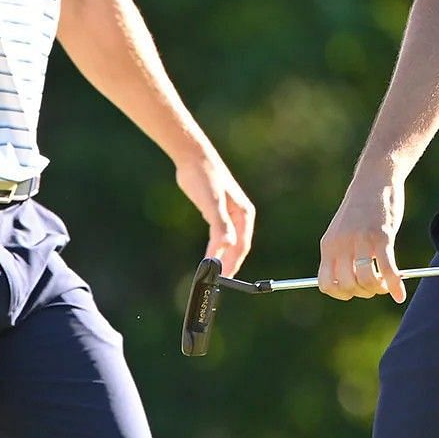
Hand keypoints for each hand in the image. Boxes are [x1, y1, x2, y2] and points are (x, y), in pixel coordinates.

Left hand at [176, 152, 254, 276]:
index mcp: (245, 214)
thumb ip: (220, 226)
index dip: (233, 264)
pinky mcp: (218, 210)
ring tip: (215, 270)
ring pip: (230, 241)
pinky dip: (217, 246)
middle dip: (229, 263)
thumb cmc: (204, 178)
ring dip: (224, 256)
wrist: (194, 157)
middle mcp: (241, 214)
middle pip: (239, 246)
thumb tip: (226, 247)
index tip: (223, 278)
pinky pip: (221, 234)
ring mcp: (230, 212)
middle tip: (218, 279)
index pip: (242, 246)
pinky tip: (210, 252)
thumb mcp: (212, 203)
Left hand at [317, 169, 406, 302]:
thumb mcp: (342, 230)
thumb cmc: (361, 207)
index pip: (326, 284)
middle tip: (376, 284)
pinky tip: (400, 294)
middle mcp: (341, 244)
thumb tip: (351, 283)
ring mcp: (361, 240)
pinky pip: (387, 269)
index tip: (355, 289)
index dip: (341, 293)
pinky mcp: (382, 236)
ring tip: (386, 283)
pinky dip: (394, 286)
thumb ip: (342, 253)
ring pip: (366, 280)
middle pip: (347, 285)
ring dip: (378, 289)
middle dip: (363, 292)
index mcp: (328, 245)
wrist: (375, 178)